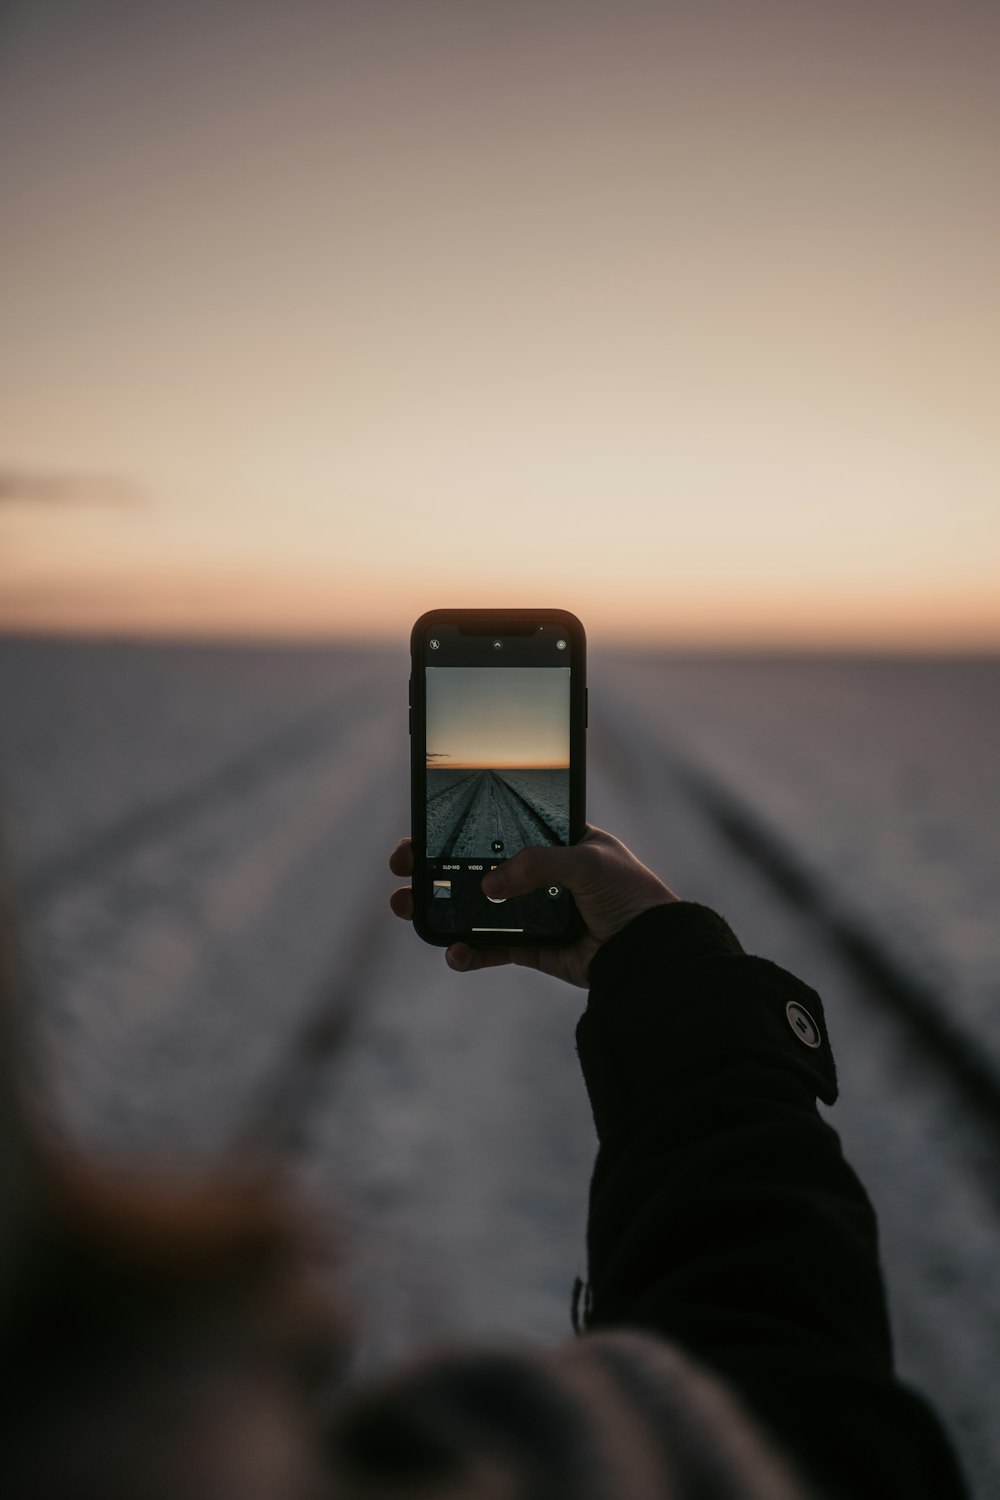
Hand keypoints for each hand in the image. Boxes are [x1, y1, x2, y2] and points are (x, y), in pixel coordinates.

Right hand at [388, 826, 677, 987]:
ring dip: (441, 908)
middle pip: (477, 866)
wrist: (655, 953)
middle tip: (401, 869)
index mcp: (558, 839)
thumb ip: (537, 865)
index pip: (499, 827)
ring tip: (406, 907)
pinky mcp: (536, 948)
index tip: (422, 830)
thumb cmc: (631, 896)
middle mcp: (543, 873)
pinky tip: (453, 951)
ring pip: (478, 908)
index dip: (459, 827)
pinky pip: (494, 948)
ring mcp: (536, 910)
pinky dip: (471, 952)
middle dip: (434, 868)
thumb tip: (489, 885)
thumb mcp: (587, 863)